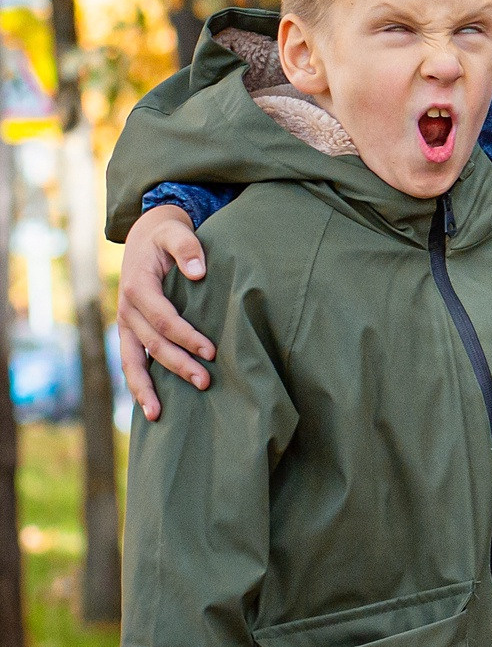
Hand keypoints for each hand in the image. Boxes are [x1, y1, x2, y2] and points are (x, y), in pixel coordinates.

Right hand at [118, 204, 213, 419]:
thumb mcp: (176, 232)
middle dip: (178, 365)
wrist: (145, 237)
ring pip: (132, 361)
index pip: (163, 318)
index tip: (211, 351)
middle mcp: (127, 308)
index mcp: (138, 285)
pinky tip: (150, 408)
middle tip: (205, 382)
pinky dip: (137, 385)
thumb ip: (187, 248)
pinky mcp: (129, 332)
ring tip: (158, 415)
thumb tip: (198, 272)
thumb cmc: (167, 236)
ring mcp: (125, 323)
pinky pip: (130, 362)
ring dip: (146, 388)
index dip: (186, 336)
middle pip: (152, 343)